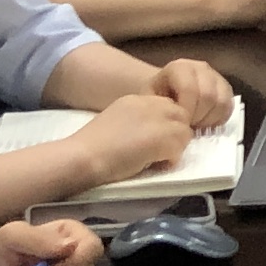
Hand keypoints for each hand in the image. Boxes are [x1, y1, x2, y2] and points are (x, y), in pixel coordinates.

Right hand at [74, 93, 200, 182]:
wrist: (82, 156)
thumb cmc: (90, 149)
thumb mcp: (115, 124)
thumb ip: (135, 124)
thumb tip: (151, 137)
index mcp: (135, 100)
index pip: (166, 106)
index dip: (164, 126)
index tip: (152, 142)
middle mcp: (149, 104)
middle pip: (180, 116)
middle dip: (173, 135)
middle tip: (156, 153)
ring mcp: (158, 119)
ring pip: (184, 133)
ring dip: (173, 148)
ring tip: (152, 160)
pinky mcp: (163, 138)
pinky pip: (179, 149)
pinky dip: (169, 160)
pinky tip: (151, 165)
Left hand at [157, 58, 242, 133]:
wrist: (164, 90)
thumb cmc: (155, 97)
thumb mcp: (149, 100)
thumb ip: (159, 108)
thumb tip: (171, 126)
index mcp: (179, 67)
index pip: (190, 89)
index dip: (186, 110)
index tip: (179, 124)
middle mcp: (200, 68)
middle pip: (208, 96)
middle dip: (199, 117)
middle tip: (188, 127)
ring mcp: (215, 76)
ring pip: (222, 102)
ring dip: (210, 119)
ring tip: (196, 125)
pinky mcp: (225, 87)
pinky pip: (229, 106)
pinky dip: (219, 119)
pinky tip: (206, 123)